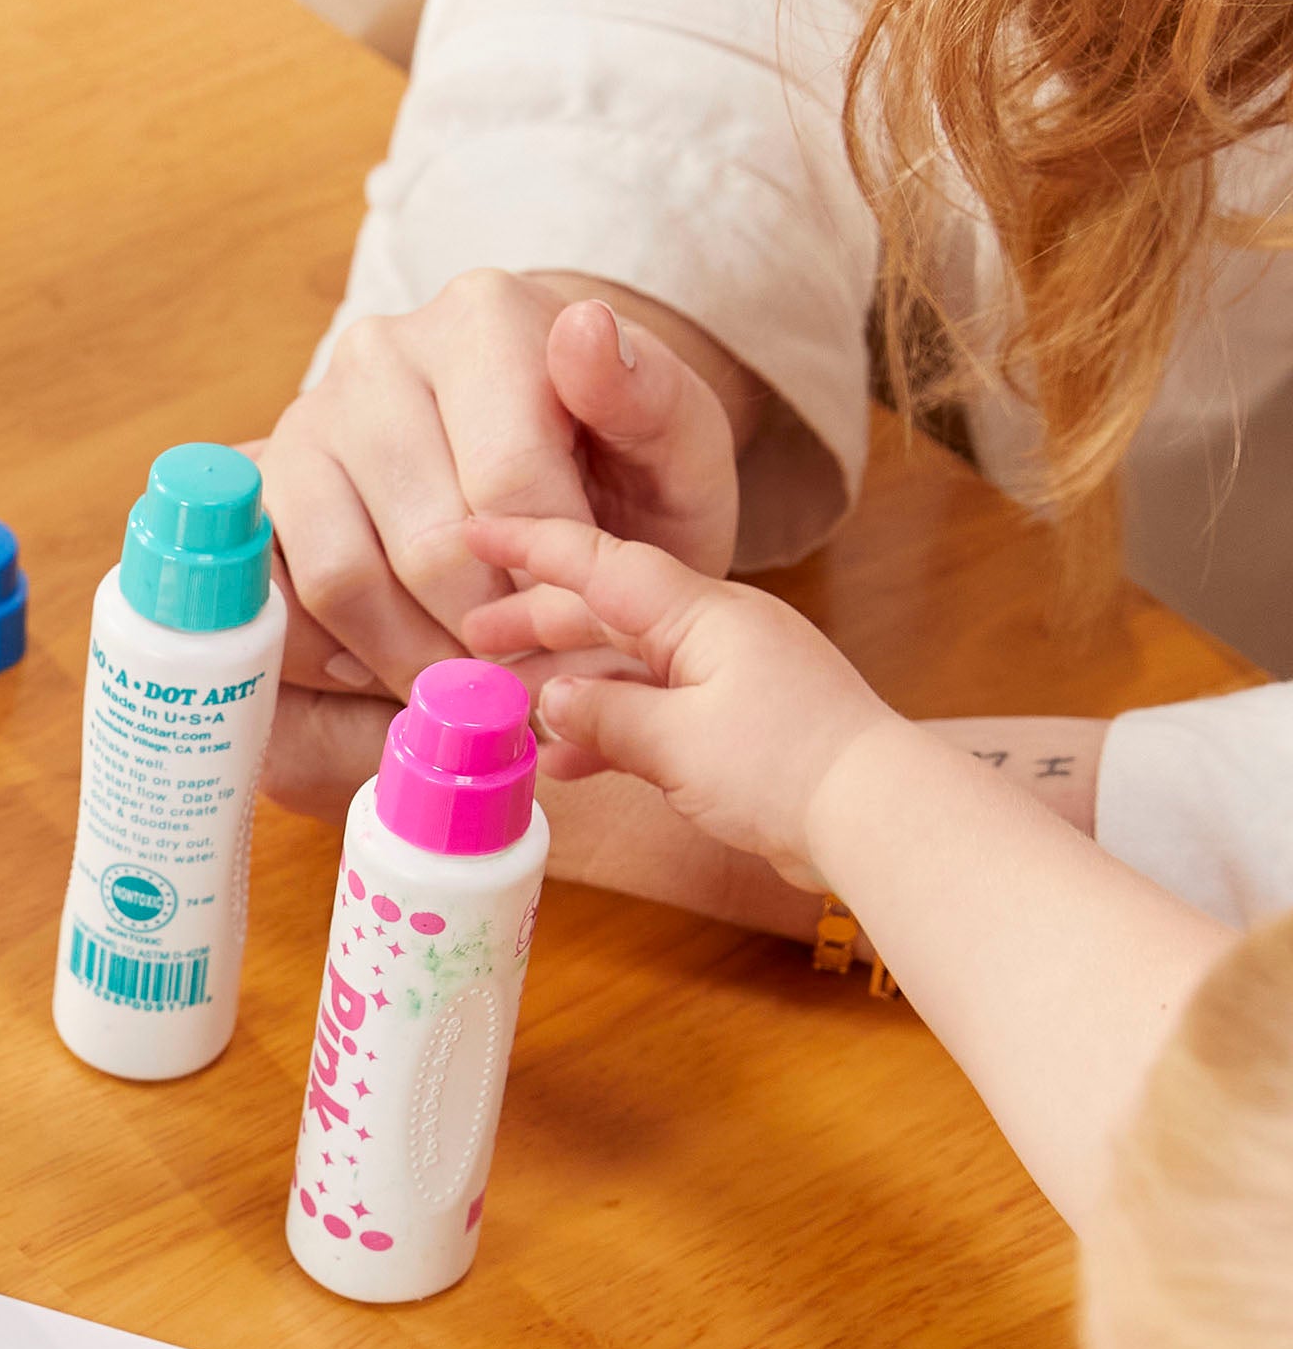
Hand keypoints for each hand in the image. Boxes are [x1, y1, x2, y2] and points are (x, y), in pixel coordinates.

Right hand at [254, 275, 747, 724]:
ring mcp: (308, 420)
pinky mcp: (266, 490)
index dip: (550, 586)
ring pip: (344, 580)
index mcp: (486, 317)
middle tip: (533, 673)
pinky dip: (346, 655)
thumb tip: (584, 330)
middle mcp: (380, 353)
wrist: (545, 458)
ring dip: (414, 657)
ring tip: (474, 676)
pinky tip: (408, 655)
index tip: (580, 630)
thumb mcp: (677, 442)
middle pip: (427, 543)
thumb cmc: (618, 464)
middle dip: (489, 633)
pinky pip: (286, 602)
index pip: (508, 483)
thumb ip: (650, 396)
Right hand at [459, 514, 896, 888]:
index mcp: (702, 614)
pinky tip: (568, 761)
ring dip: (568, 684)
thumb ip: (605, 715)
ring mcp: (728, 675)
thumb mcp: (676, 742)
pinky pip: (656, 707)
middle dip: (537, 623)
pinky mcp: (737, 720)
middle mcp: (714, 632)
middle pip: (607, 613)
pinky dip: (610, 727)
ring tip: (509, 705)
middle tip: (470, 639)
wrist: (877, 815)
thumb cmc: (785, 767)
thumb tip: (553, 698)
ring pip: (627, 664)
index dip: (531, 546)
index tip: (472, 532)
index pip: (599, 564)